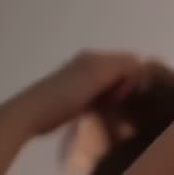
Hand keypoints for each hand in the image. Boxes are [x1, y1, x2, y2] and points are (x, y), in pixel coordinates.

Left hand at [0, 51, 147, 136]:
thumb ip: (120, 67)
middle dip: (130, 88)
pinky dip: (109, 105)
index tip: (136, 98)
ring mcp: (82, 81)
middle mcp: (89, 64)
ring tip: (121, 115)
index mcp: (95, 57)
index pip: (131, 60)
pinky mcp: (77, 97)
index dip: (138, 77)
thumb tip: (143, 66)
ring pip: (113, 86)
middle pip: (122, 73)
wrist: (30, 114)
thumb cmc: (63, 96)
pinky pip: (103, 97)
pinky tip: (108, 117)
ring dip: (120, 99)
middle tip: (129, 109)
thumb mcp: (95, 75)